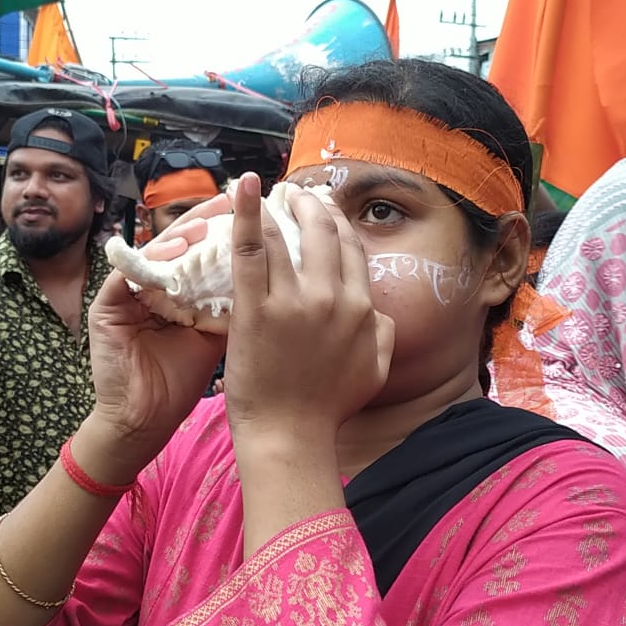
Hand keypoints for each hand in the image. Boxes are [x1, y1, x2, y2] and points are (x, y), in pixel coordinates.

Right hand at [80, 195, 234, 480]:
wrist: (144, 421)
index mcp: (180, 291)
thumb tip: (284, 275)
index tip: (257, 212)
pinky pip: (129, 272)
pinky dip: (153, 260)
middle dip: (205, 221)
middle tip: (229, 201)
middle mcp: (154, 285)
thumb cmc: (181, 382)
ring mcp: (129, 292)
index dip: (229, 231)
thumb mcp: (220, 335)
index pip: (205, 251)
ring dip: (180, 235)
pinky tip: (177, 250)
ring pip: (156, 251)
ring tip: (206, 225)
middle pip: (180, 242)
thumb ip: (241, 304)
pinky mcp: (107, 304)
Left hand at [223, 174, 394, 445]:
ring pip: (288, 236)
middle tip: (296, 195)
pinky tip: (242, 188)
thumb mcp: (376, 370)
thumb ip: (383, 334)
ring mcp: (293, 302)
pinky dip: (247, 215)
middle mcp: (333, 298)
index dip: (337, 224)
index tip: (324, 212)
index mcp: (362, 309)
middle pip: (325, 233)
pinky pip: (251, 251)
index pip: (352, 250)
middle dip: (311, 205)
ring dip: (281, 205)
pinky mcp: (256, 310)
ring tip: (269, 190)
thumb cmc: (329, 408)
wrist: (290, 436)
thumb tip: (380, 313)